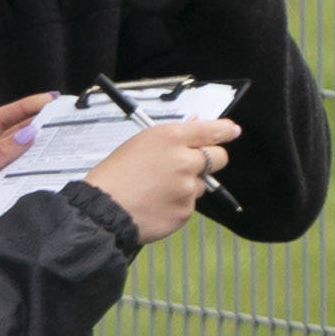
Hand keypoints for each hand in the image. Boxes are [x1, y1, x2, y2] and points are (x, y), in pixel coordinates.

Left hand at [0, 93, 52, 261]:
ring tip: (61, 138)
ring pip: (17, 157)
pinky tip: (46, 169)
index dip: (23, 107)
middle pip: (11, 135)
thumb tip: (26, 134)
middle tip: (63, 117)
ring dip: (37, 147)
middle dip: (36, 123)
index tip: (47, 100)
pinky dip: (31, 172)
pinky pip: (16, 178)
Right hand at [80, 113, 240, 243]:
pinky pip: (189, 205)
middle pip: (218, 157)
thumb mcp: (139, 144)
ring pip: (202, 184)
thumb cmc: (115, 176)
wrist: (102, 210)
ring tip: (158, 190)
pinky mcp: (185, 211)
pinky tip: (156, 204)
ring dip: (188, 185)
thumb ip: (171, 137)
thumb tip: (195, 124)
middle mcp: (184, 160)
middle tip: (189, 165)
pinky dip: (177, 205)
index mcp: (170, 138)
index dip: (225, 130)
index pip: (211, 130)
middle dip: (210, 159)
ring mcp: (187, 188)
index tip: (232, 131)